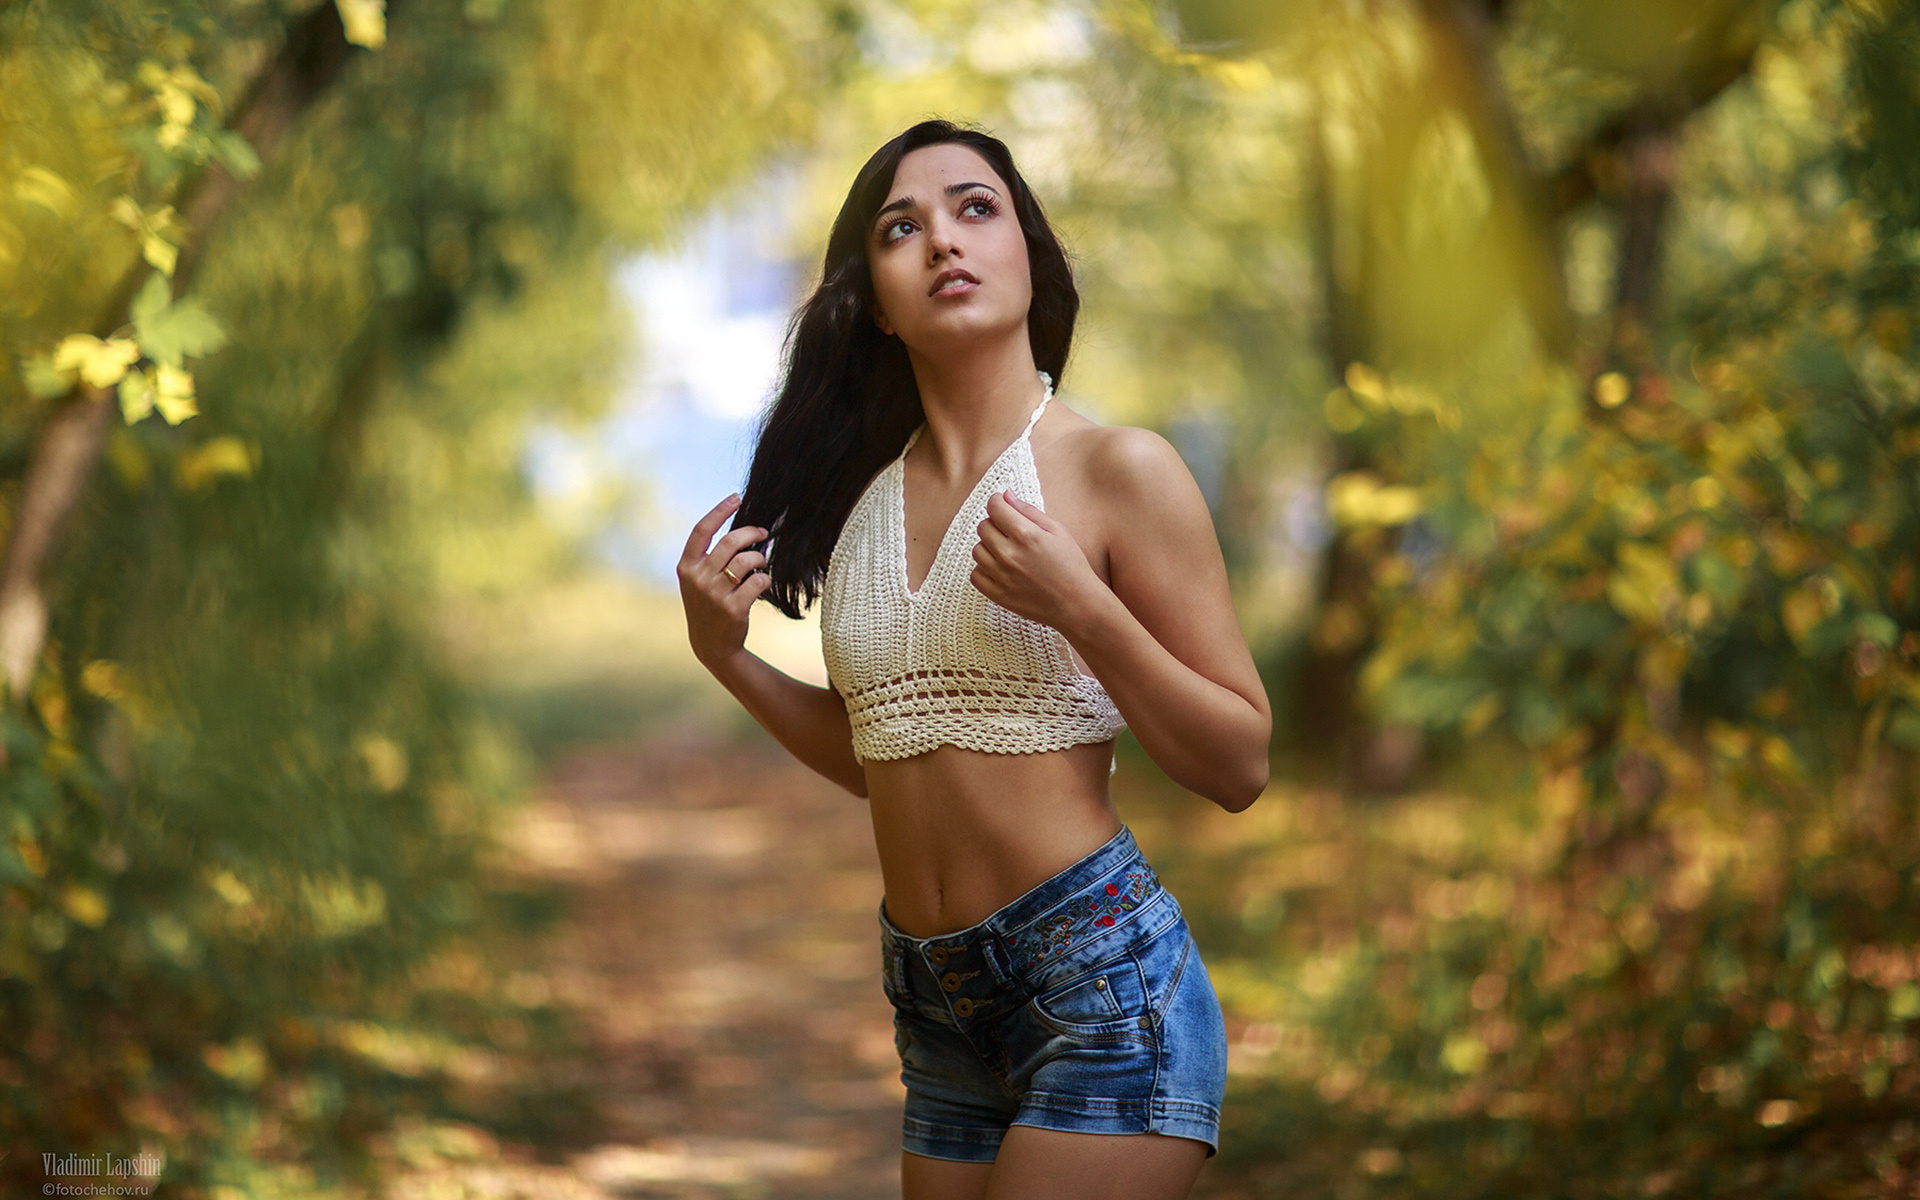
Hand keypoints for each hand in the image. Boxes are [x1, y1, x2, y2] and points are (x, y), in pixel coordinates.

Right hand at [678, 494, 770, 669]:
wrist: (711, 645)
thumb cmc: (708, 606)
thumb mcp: (697, 581)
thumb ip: (708, 558)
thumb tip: (740, 532)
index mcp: (686, 567)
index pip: (701, 530)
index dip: (719, 511)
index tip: (736, 497)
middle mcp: (698, 578)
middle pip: (730, 541)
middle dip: (752, 533)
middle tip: (763, 533)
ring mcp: (715, 593)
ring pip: (747, 560)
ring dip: (760, 558)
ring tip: (762, 563)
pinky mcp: (733, 607)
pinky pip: (758, 581)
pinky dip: (765, 578)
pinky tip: (763, 582)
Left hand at [969, 489, 1102, 630]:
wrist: (1076, 604)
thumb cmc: (1071, 565)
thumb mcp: (1057, 531)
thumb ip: (1029, 511)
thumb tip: (1006, 495)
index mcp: (1026, 535)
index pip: (994, 508)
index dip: (997, 502)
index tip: (1001, 505)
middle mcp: (1009, 554)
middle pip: (983, 527)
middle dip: (994, 524)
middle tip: (1009, 531)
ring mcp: (1001, 576)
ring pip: (977, 550)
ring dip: (988, 546)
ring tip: (1007, 551)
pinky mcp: (997, 594)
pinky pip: (975, 575)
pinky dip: (984, 569)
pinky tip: (1000, 569)